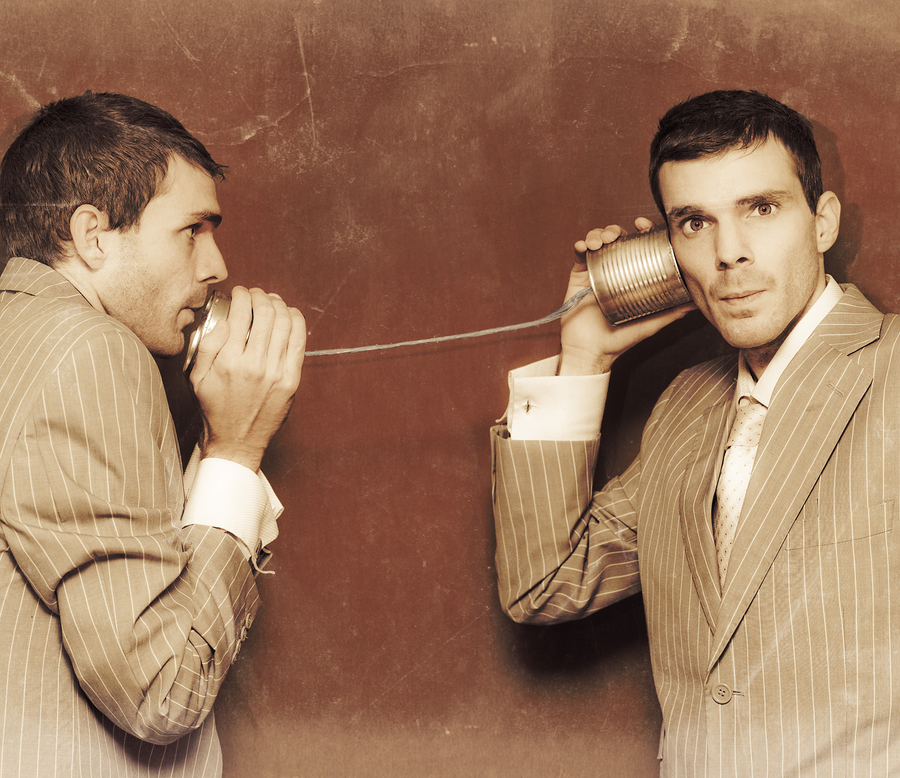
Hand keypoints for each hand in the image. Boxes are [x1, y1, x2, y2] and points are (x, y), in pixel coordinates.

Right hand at [189, 286, 305, 470]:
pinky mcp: (292, 380)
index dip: (242, 295)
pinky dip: (296, 322)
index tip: (239, 292)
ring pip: (286, 323)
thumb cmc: (215, 409)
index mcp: (230, 362)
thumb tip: (226, 320)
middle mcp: (256, 365)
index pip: (241, 314)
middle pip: (267, 314)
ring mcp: (278, 372)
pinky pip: (300, 341)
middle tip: (256, 294)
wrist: (237, 441)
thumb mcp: (197, 377)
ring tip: (271, 301)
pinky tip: (289, 315)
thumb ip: (208, 345)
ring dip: (279, 305)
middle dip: (261, 296)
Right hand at [560, 218, 693, 374]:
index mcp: (632, 274)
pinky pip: (579, 254)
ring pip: (598, 241)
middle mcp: (614, 269)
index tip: (642, 225)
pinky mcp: (579, 276)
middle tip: (618, 233)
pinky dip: (581, 245)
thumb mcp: (653, 322)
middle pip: (617, 238)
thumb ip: (673, 312)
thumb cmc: (622, 339)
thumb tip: (697, 301)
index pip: (638, 245)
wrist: (592, 350)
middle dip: (617, 229)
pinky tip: (586, 247)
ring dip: (599, 234)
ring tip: (601, 242)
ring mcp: (596, 270)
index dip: (642, 230)